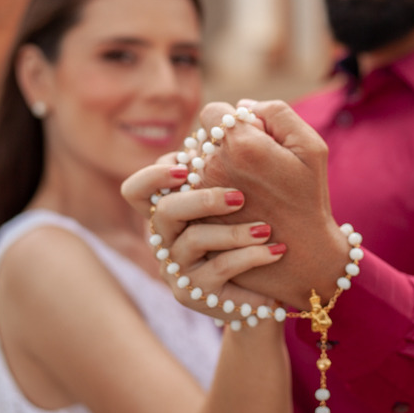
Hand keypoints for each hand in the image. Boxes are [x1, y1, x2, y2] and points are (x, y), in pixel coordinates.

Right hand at [121, 163, 286, 316]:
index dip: (154, 176)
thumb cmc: (253, 233)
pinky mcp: (195, 295)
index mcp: (172, 211)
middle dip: (203, 199)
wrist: (270, 288)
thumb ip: (229, 169)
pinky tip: (276, 252)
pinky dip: (251, 258)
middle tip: (240, 197)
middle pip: (165, 212)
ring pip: (196, 240)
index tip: (187, 168)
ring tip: (267, 230)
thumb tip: (241, 118)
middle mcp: (167, 239)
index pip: (137, 190)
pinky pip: (220, 271)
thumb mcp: (240, 202)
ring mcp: (178, 268)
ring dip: (235, 232)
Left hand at [196, 100, 348, 308]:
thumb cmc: (308, 198)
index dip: (232, 122)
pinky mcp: (193, 217)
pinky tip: (227, 204)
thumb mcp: (310, 147)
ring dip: (207, 167)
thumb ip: (276, 113)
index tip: (250, 140)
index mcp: (241, 144)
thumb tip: (242, 106)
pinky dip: (200, 191)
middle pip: (199, 137)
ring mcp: (199, 194)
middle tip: (248, 167)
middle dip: (219, 144)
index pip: (213, 112)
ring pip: (189, 163)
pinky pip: (185, 190)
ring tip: (239, 186)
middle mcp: (213, 166)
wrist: (300, 254)